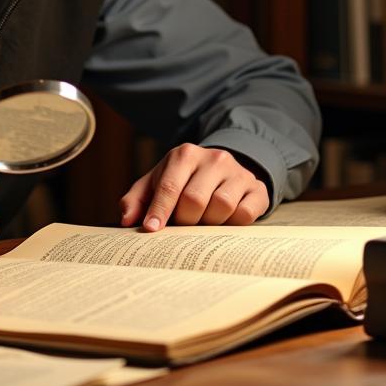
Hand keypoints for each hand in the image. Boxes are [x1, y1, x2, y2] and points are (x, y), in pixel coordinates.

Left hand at [119, 144, 268, 230]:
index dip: (159, 211)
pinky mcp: (257, 188)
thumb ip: (136, 199)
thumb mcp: (156, 183)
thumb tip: (128, 220)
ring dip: (208, 223)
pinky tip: (223, 221)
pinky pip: (245, 214)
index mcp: (184, 155)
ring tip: (202, 221)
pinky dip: (232, 224)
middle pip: (194, 200)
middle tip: (181, 225)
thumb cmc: (182, 181)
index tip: (152, 230)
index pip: (169, 186)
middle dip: (184, 220)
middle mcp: (213, 158)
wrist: (221, 171)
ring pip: (222, 206)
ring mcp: (238, 172)